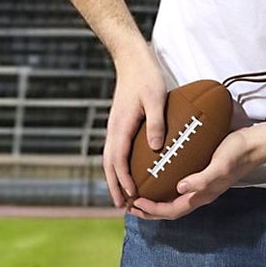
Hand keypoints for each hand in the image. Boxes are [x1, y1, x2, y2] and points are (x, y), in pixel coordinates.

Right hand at [103, 44, 169, 208]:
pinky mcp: (118, 124)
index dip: (124, 180)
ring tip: (121, 196)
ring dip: (114, 179)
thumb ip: (156, 123)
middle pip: (109, 165)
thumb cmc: (146, 77)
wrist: (131, 60)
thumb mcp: (156, 98)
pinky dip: (117, 167)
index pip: (119, 160)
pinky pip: (115, 151)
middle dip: (114, 187)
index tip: (131, 195)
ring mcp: (114, 127)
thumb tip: (155, 148)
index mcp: (122, 126)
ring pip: (109, 159)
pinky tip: (125, 173)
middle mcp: (114, 130)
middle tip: (121, 206)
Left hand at [127, 123, 265, 220]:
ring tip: (140, 195)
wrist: (255, 143)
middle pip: (171, 210)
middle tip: (130, 205)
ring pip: (174, 200)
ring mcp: (202, 184)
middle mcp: (201, 193)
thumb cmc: (238, 152)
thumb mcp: (220, 165)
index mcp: (203, 195)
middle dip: (149, 211)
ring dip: (156, 201)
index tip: (136, 203)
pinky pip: (180, 186)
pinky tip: (158, 176)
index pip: (173, 210)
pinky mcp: (203, 173)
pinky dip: (165, 186)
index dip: (153, 210)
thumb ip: (202, 179)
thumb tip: (180, 188)